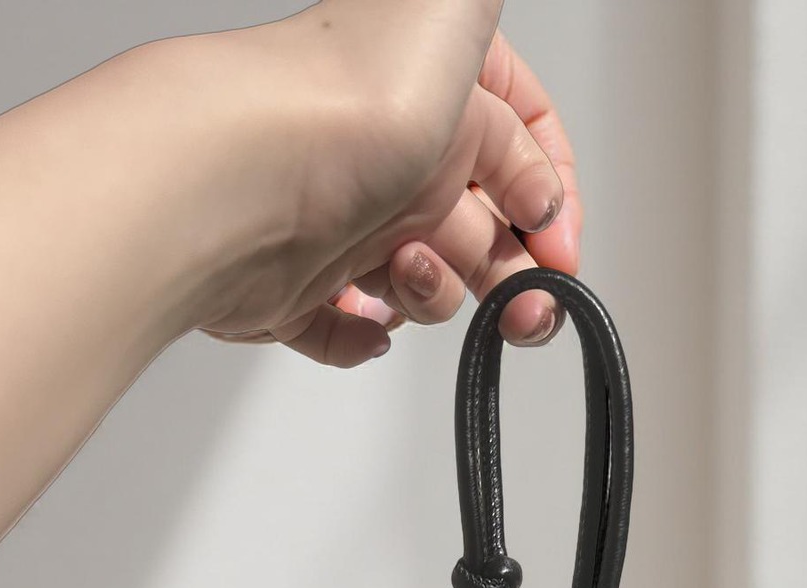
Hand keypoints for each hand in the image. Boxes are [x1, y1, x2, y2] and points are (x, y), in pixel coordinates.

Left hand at [178, 0, 581, 366]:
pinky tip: (366, 321)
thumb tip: (492, 9)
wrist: (243, 179)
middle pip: (481, 229)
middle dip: (514, 275)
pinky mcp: (296, 287)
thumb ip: (483, 10)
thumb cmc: (344, 98)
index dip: (554, 202)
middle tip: (526, 311)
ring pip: (422, 284)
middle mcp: (393, 156)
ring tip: (406, 273)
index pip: (520, 149)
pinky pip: (346, 327)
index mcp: (436, 98)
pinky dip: (362, 335)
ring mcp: (345, 223)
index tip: (563, 250)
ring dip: (435, 297)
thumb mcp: (452, 5)